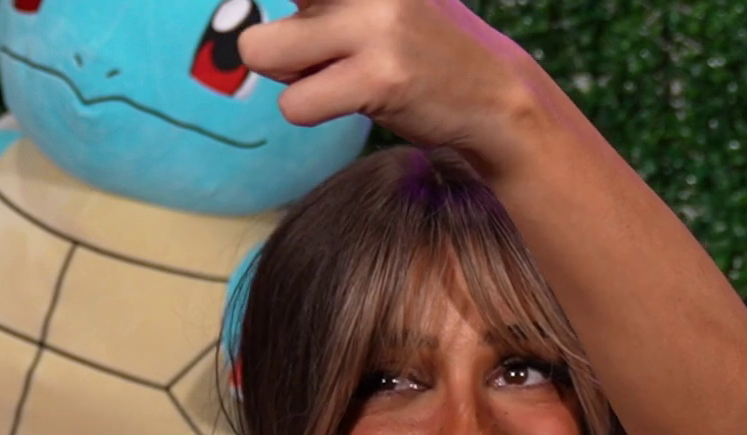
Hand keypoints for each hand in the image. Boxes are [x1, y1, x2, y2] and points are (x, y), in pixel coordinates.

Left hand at [237, 0, 549, 165]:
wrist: (496, 93)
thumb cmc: (422, 48)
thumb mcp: (377, 1)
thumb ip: (320, 1)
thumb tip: (250, 33)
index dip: (290, 14)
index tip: (302, 47)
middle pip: (256, 20)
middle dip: (277, 46)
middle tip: (324, 56)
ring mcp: (375, 25)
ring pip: (260, 52)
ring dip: (290, 77)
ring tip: (338, 76)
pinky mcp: (381, 76)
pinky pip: (295, 104)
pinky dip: (312, 111)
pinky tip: (355, 100)